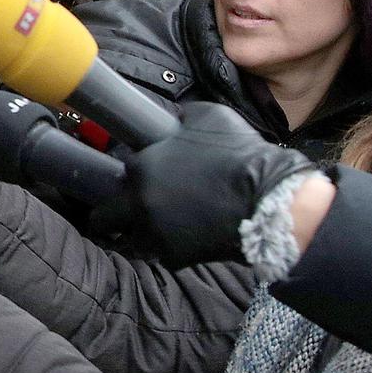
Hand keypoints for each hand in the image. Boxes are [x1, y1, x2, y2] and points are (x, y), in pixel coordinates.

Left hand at [126, 102, 313, 265]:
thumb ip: (177, 117)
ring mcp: (154, 232)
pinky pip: (160, 254)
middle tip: (125, 212)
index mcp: (140, 166)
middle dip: (111, 214)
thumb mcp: (207, 116)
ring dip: (138, 234)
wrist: (268, 199)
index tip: (126, 178)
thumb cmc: (240, 154)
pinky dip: (168, 248)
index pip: (109, 173)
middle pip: (103, 217)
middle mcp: (139, 202)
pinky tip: (184, 237)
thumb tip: (169, 118)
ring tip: (156, 227)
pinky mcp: (173, 256)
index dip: (119, 175)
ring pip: (129, 239)